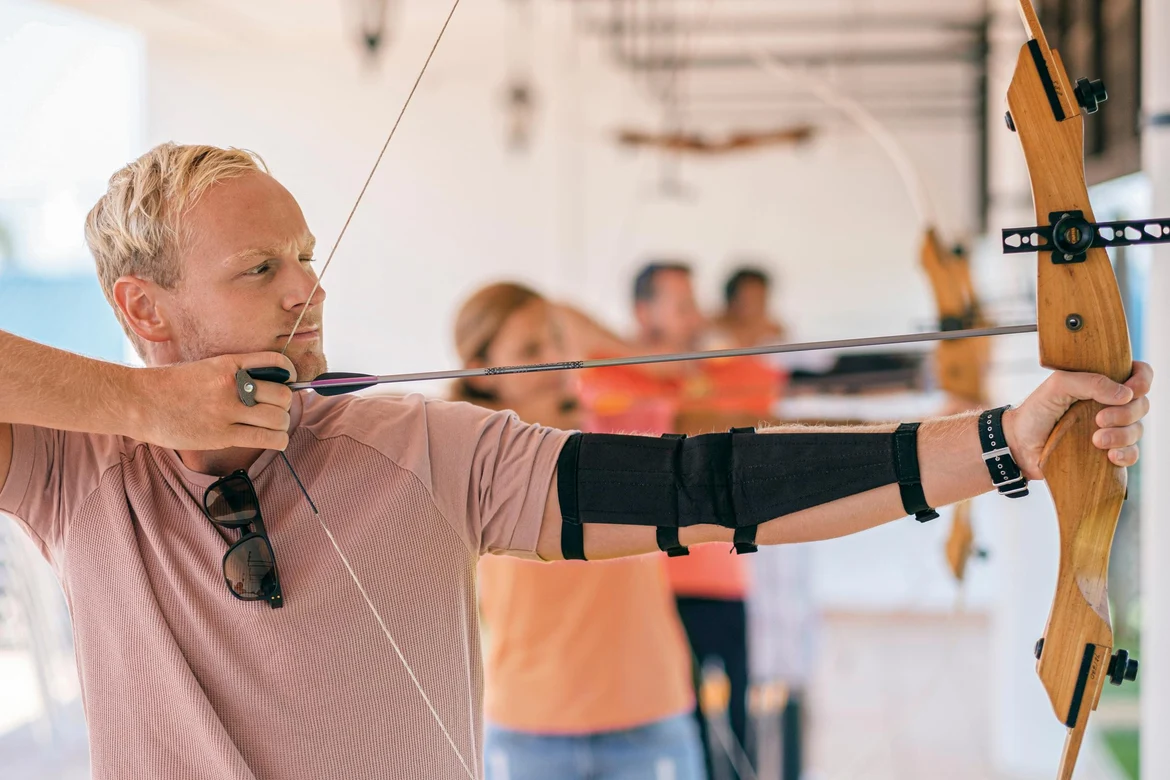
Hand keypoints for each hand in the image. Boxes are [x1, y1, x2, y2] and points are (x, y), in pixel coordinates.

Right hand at [133, 353, 295, 451]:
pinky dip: (278, 440)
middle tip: (278, 410)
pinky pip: (264, 438)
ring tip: (275, 427)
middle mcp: (232, 384)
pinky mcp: (221, 435)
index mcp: (229, 363)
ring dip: (282, 425)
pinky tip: (276, 441)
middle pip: (282, 395)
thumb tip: (265, 383)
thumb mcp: (205, 368)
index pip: (276, 362)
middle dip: (285, 405)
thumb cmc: (171, 386)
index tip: (291, 382)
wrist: (140, 401)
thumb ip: (233, 373)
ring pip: (277, 418)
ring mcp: (227, 410)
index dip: (291, 374)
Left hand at [1003, 361, 1152, 479]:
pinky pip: (1131, 454)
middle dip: (1126, 413)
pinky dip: (1126, 455)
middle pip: (1141, 405)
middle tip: (1098, 420)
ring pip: (1137, 430)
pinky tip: (1110, 456)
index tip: (1130, 391)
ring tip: (1096, 440)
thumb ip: (1089, 382)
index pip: (1138, 375)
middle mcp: (1110, 405)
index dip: (1142, 381)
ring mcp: (1110, 429)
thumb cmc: (1035, 411)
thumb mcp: (1057, 386)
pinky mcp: (1106, 452)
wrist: (1018, 444)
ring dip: (1122, 436)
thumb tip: (1125, 394)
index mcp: (1101, 384)